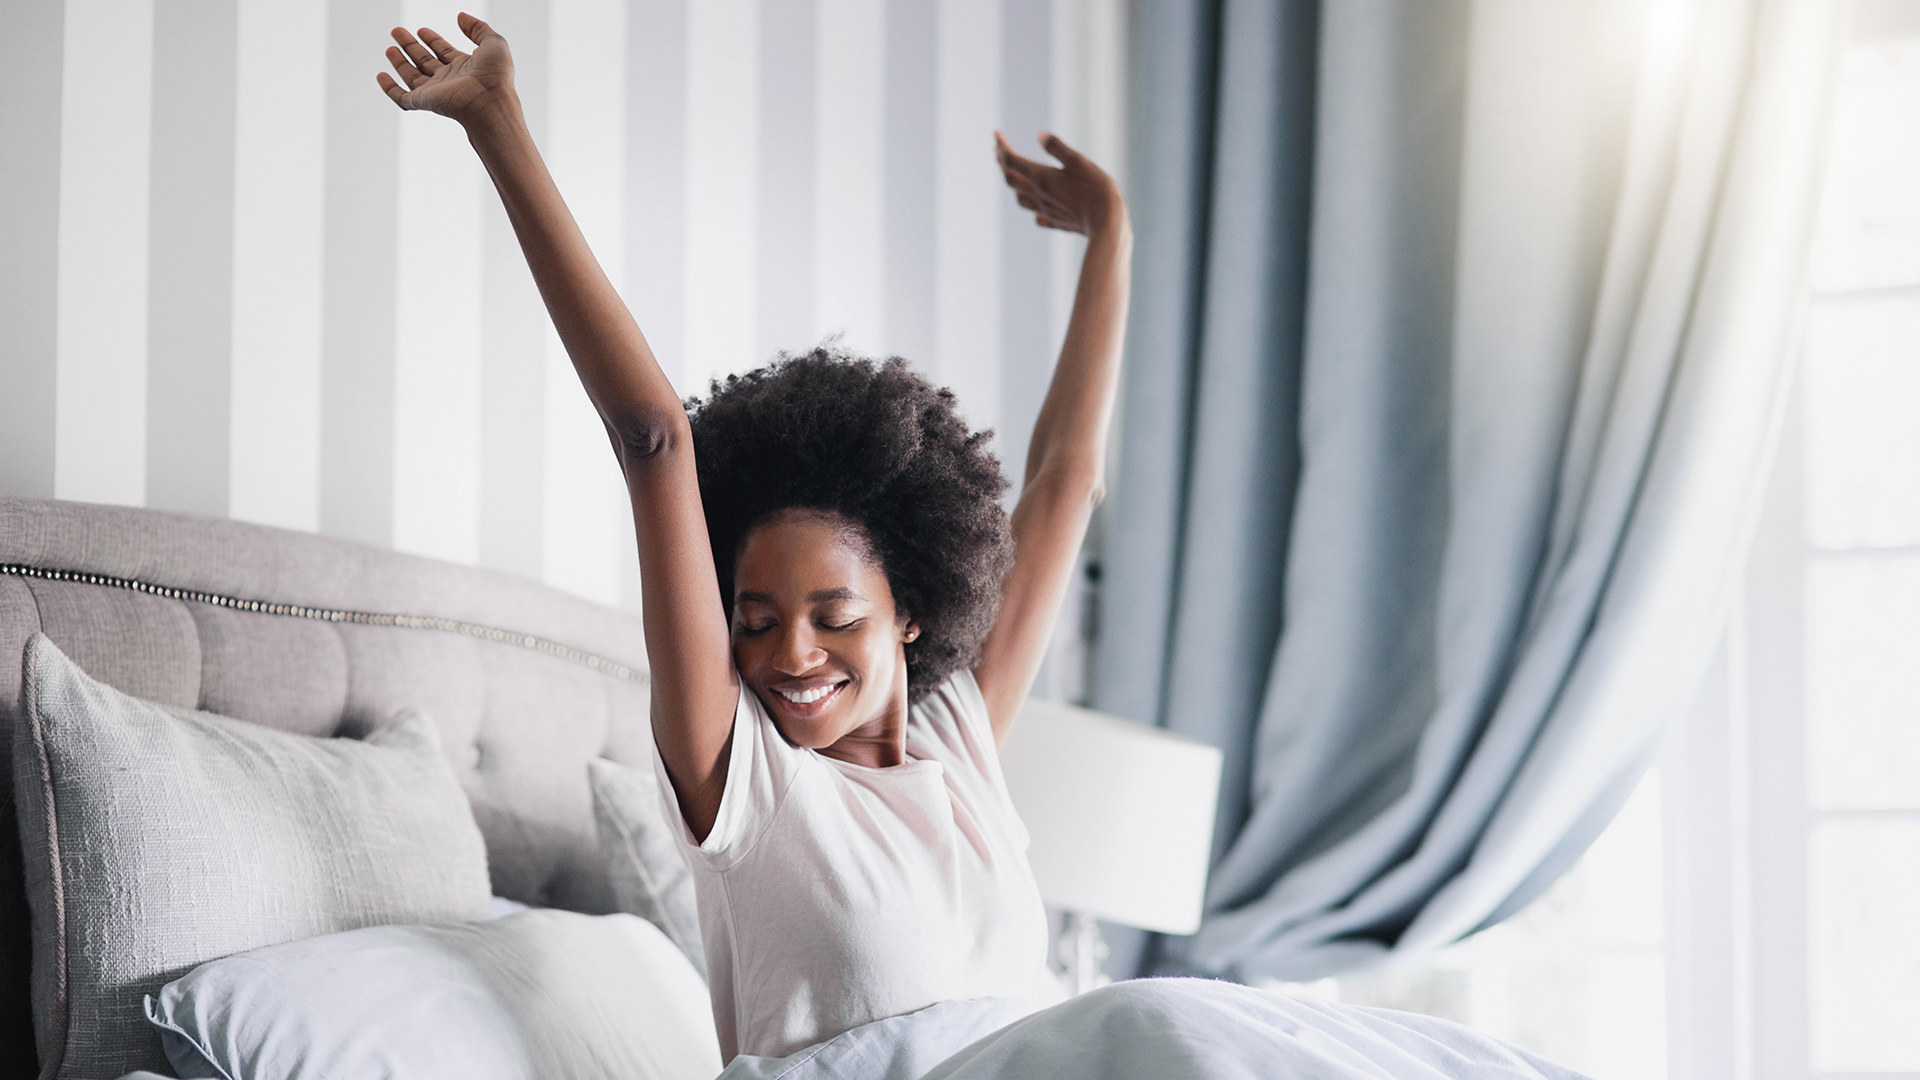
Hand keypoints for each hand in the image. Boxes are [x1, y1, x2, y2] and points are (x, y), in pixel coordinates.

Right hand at [377, 13, 514, 125]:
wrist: (489, 101)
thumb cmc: (496, 76)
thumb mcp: (493, 43)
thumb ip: (478, 28)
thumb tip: (461, 16)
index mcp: (465, 67)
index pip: (444, 52)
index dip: (433, 40)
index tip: (423, 30)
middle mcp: (450, 80)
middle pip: (426, 61)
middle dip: (411, 46)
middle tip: (397, 31)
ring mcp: (436, 91)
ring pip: (412, 76)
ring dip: (400, 62)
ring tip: (390, 47)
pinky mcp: (424, 101)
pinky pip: (402, 97)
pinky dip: (390, 88)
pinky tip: (381, 75)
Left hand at [995, 131, 1126, 236]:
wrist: (1107, 224)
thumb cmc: (1096, 189)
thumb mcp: (1079, 162)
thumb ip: (1058, 148)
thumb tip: (1040, 135)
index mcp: (1041, 178)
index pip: (1012, 161)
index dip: (1001, 147)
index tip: (995, 134)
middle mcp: (1039, 195)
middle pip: (1011, 179)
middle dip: (1002, 163)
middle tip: (999, 151)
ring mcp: (1047, 211)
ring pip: (1021, 198)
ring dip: (1014, 184)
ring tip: (1014, 175)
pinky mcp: (1058, 222)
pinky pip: (1038, 216)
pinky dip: (1033, 207)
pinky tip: (1037, 208)